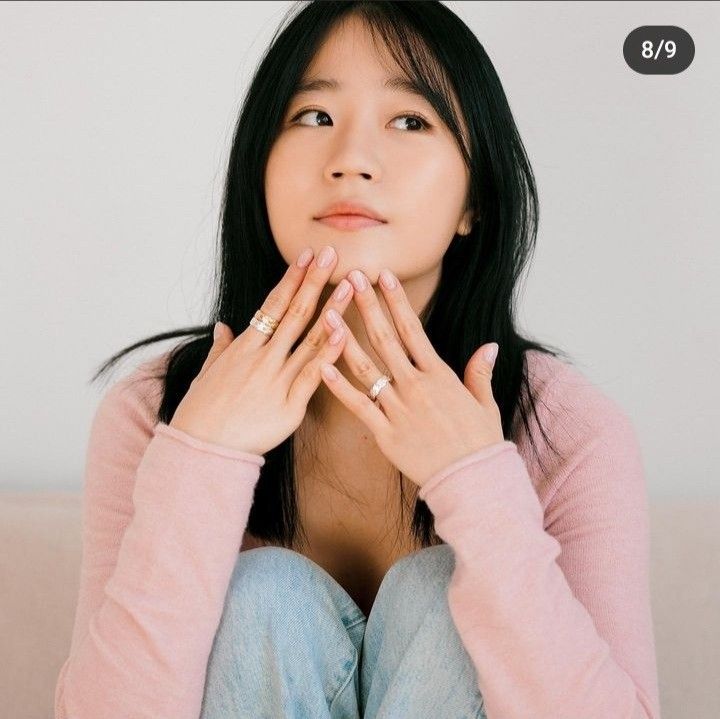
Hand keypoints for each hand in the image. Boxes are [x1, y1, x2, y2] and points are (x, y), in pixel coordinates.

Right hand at [169, 245, 353, 455]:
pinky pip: (312, 376)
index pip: (272, 305)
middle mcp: (261, 358)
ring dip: (331, 311)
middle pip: (294, 313)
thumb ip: (220, 349)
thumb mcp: (206, 375)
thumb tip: (223, 327)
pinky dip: (329, 355)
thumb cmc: (201, 414)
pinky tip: (345, 333)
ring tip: (350, 286)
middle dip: (314, 281)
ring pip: (309, 340)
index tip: (306, 255)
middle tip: (332, 253)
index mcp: (243, 348)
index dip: (291, 278)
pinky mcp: (289, 407)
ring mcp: (276, 380)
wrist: (201, 450)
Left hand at [317, 268, 503, 488]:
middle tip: (351, 278)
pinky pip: (359, 407)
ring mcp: (399, 409)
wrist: (472, 480)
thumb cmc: (479, 442)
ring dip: (345, 340)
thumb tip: (489, 346)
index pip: (413, 329)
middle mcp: (416, 386)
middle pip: (385, 339)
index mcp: (439, 375)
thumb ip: (481, 373)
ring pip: (366, 368)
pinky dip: (340, 388)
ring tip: (327, 314)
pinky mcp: (385, 433)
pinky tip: (323, 367)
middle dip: (367, 306)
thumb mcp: (485, 403)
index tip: (383, 276)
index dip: (396, 301)